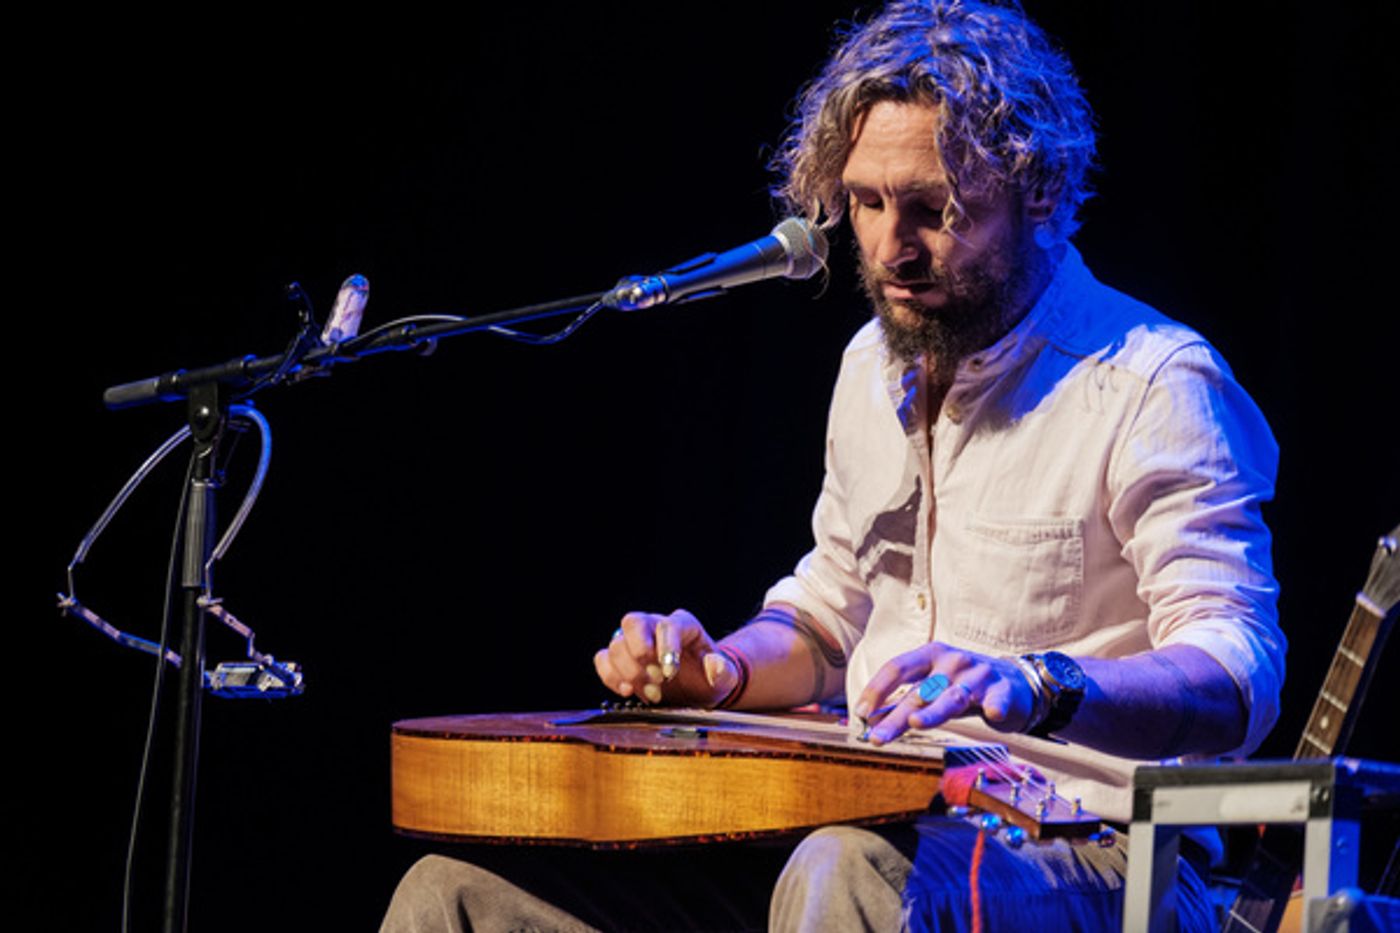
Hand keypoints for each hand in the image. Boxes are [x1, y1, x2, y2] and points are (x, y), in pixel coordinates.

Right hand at [593, 609, 738, 706]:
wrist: (696, 692)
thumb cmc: (710, 679)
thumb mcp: (725, 678)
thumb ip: (723, 671)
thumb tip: (713, 663)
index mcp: (683, 625)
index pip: (668, 625)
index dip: (666, 647)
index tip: (670, 673)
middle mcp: (655, 628)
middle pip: (633, 622)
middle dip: (639, 652)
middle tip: (656, 679)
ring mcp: (635, 642)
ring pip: (616, 644)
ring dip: (629, 672)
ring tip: (652, 693)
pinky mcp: (621, 660)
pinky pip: (603, 660)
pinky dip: (610, 676)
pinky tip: (627, 690)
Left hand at [853, 642, 1035, 745]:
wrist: (1013, 682)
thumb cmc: (963, 685)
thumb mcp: (932, 687)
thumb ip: (904, 701)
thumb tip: (869, 720)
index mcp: (930, 655)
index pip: (898, 668)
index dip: (877, 689)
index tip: (860, 712)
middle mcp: (952, 662)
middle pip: (920, 690)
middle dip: (896, 716)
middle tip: (877, 737)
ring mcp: (978, 675)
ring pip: (952, 697)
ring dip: (933, 711)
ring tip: (916, 723)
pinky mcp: (1003, 691)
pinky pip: (998, 700)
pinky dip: (995, 707)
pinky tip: (992, 715)